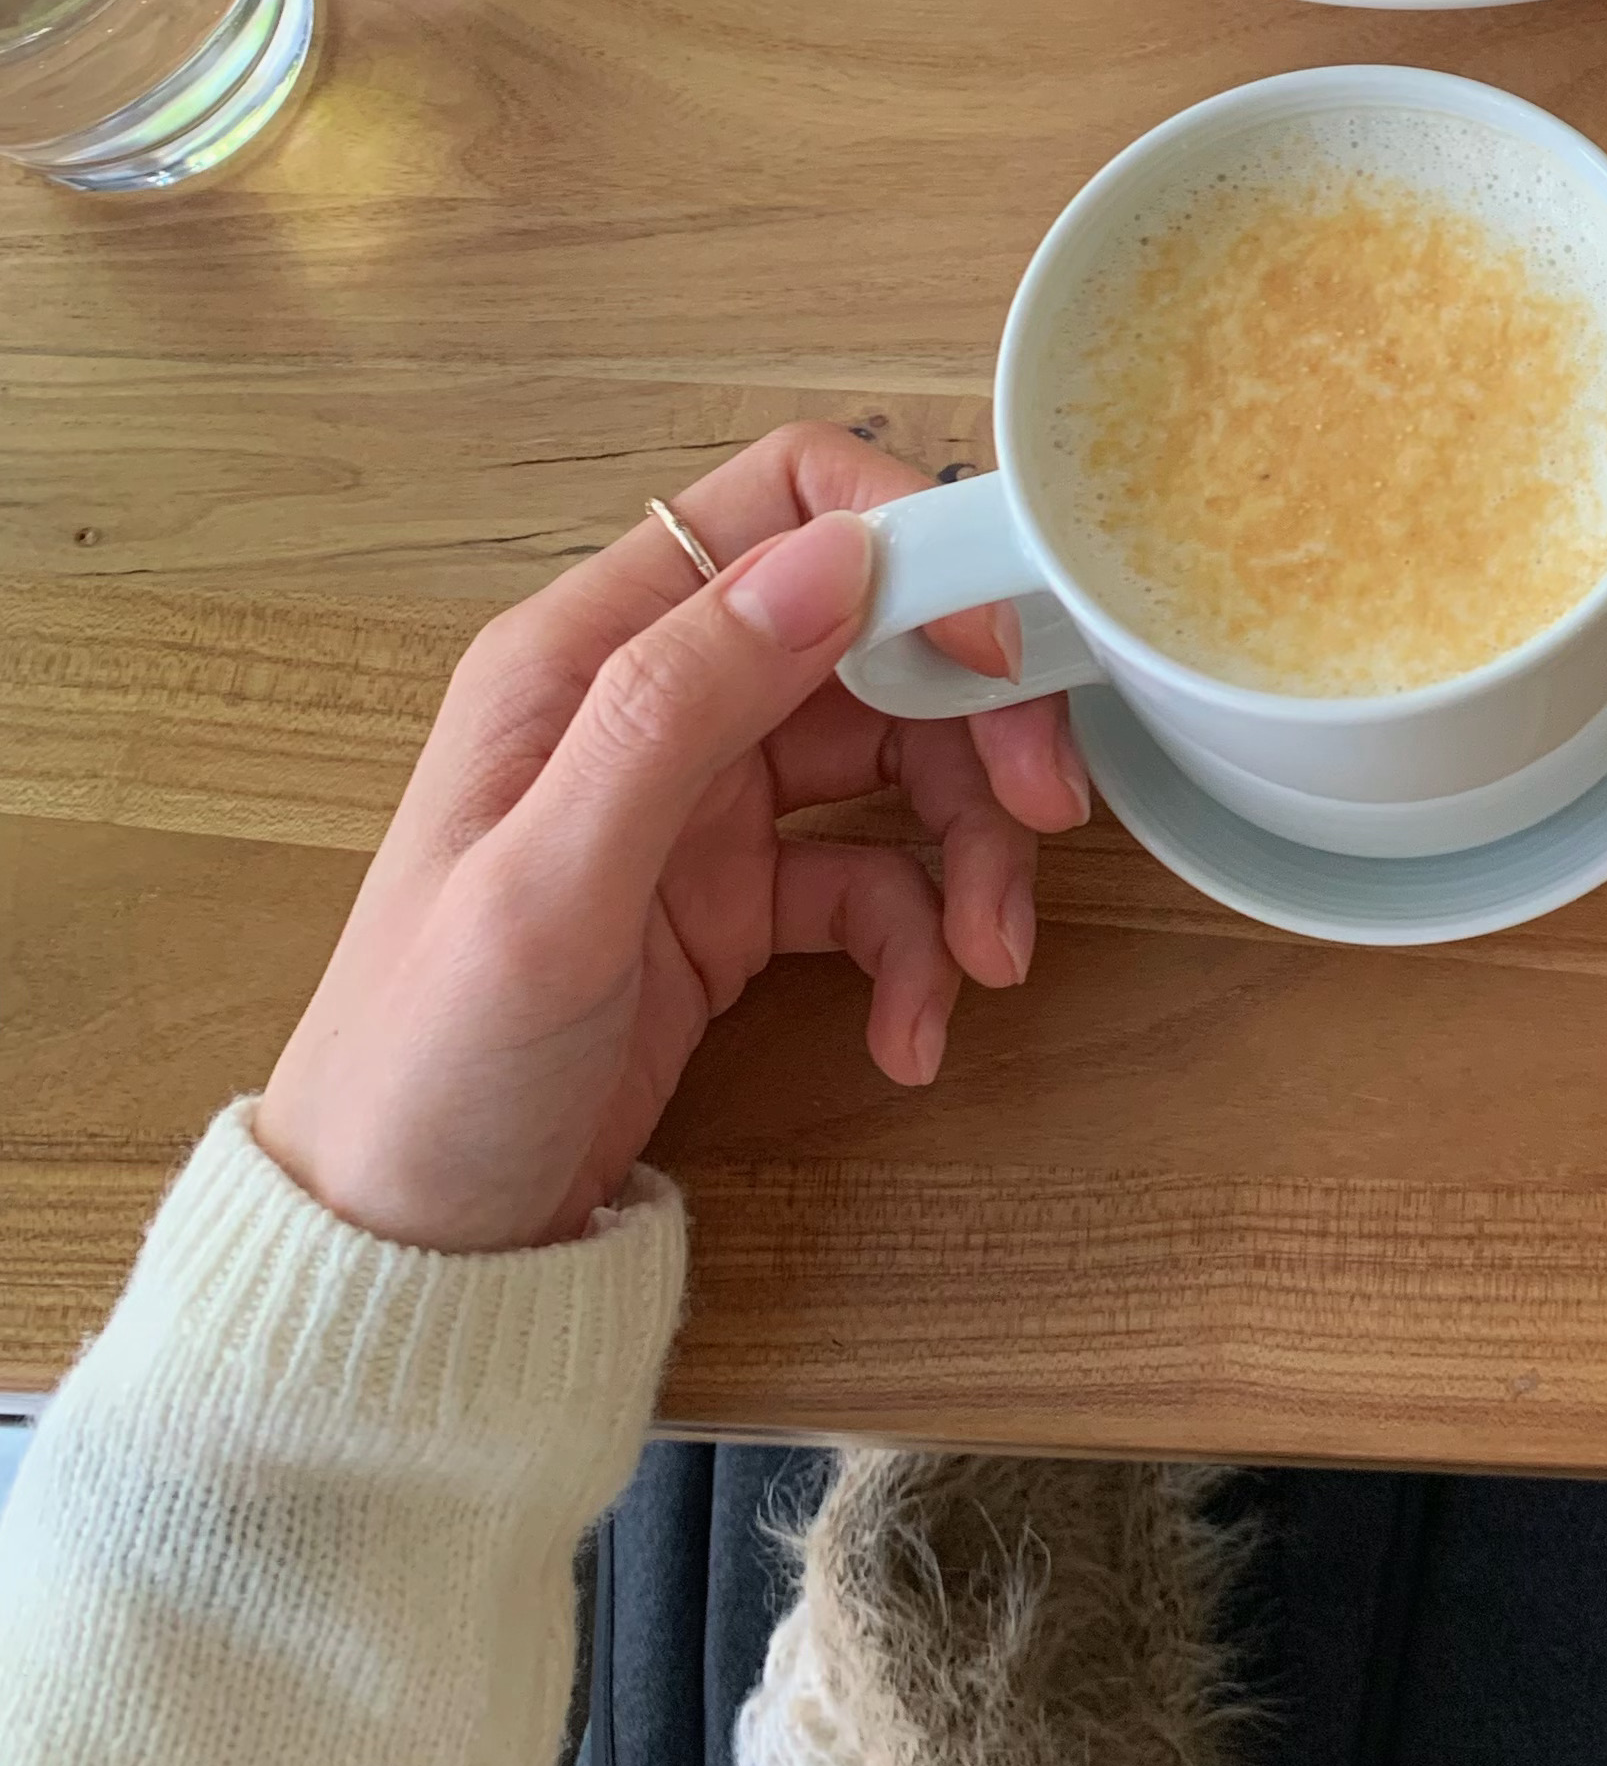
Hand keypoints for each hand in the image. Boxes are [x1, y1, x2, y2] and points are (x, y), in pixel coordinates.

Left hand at [255, 425, 1089, 1252]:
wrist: (398, 1257)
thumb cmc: (429, 1065)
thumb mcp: (550, 884)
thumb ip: (681, 705)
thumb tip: (837, 555)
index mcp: (587, 654)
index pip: (783, 507)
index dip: (914, 552)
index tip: (1005, 653)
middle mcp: (652, 705)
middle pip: (871, 639)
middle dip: (975, 719)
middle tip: (1050, 812)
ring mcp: (695, 807)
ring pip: (892, 762)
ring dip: (968, 852)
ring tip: (986, 970)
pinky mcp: (731, 907)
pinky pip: (875, 886)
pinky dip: (918, 952)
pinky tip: (913, 1039)